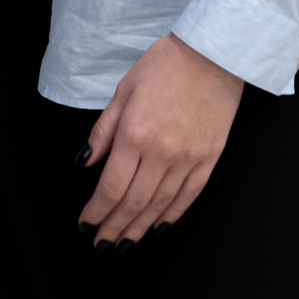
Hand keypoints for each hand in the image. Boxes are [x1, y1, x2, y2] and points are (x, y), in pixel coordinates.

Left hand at [77, 33, 243, 245]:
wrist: (212, 54)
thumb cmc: (165, 65)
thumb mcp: (124, 90)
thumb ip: (104, 131)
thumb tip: (86, 162)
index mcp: (135, 134)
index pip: (111, 186)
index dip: (96, 211)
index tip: (86, 224)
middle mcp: (161, 153)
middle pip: (133, 202)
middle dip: (114, 227)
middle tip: (102, 244)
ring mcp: (188, 159)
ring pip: (160, 205)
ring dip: (140, 228)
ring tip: (125, 244)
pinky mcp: (209, 159)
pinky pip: (189, 196)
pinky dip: (172, 215)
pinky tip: (159, 228)